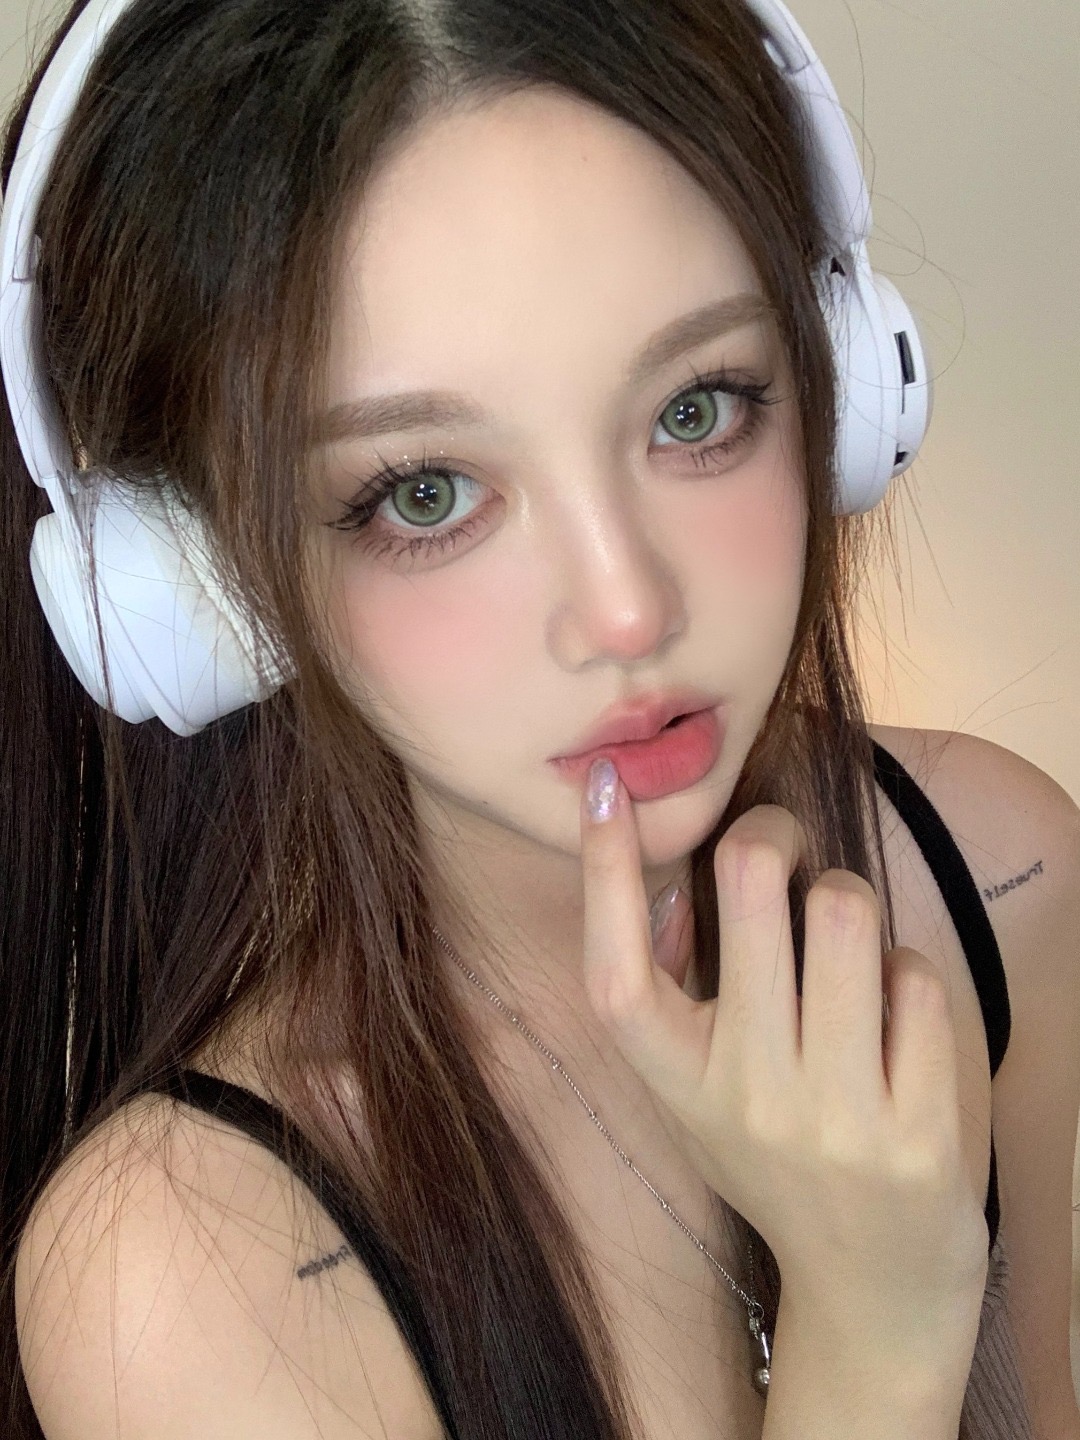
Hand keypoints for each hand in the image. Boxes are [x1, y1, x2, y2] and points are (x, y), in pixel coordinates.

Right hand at [579, 760, 988, 1352]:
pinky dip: (904, 976)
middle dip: (775, 835)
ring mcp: (831, 1115)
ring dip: (847, 903)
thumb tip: (679, 880)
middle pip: (751, 882)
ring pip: (844, 910)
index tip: (608, 786)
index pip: (616, 969)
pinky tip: (890, 1021)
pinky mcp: (915, 1130)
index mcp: (673, 1082)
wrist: (869, 1287)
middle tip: (783, 849)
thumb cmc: (773, 1155)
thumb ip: (677, 997)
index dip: (604, 870)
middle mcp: (743, 1095)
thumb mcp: (696, 1090)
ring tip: (844, 945)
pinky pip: (914, 978)